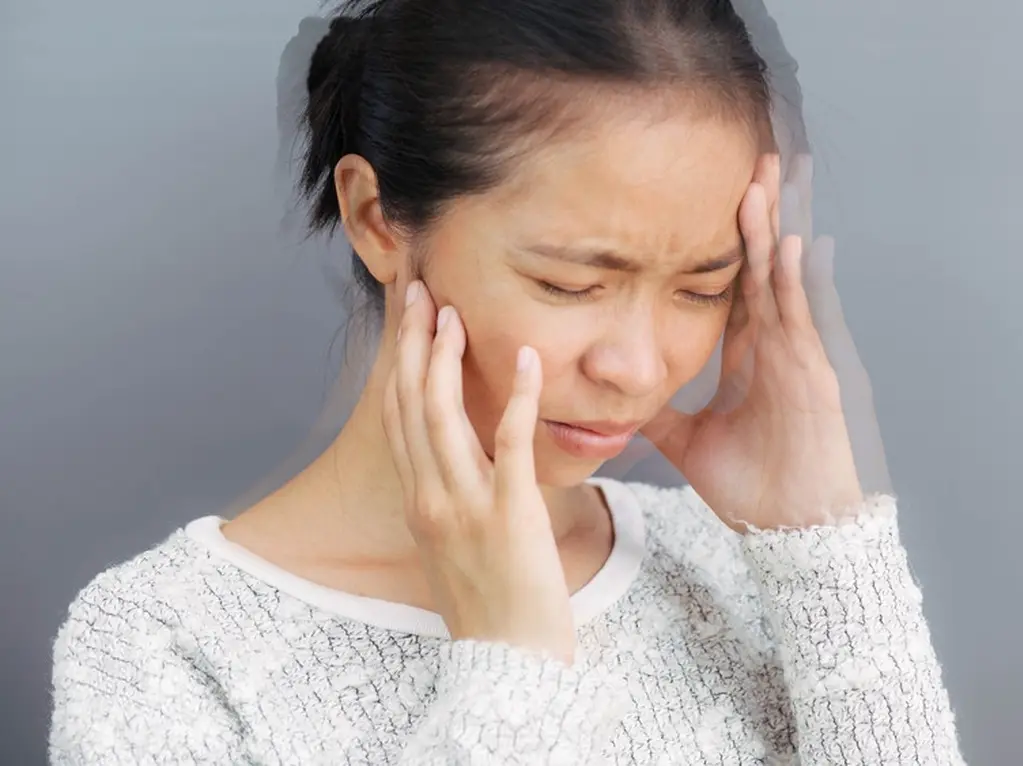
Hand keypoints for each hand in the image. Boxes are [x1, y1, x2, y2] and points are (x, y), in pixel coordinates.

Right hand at [383, 280, 575, 663]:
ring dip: (447, 359)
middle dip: (413, 343)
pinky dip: (517, 399)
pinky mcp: (510, 516)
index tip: (408, 318)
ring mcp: (467, 506)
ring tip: (454, 311)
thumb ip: (453, 501)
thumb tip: (464, 465)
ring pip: (445, 417)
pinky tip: (527, 360)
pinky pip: (512, 446)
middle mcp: (431, 498)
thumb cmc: (490, 608)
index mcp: (419, 502)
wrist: (507, 664)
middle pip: (412, 405)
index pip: (399, 417)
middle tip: (422, 291)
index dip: (401, 362)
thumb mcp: (455, 548)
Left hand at [642, 154, 864, 532]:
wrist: (793, 532)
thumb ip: (660, 416)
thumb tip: (619, 399)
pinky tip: (788, 243)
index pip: (735, 288)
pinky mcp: (812, 376)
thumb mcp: (690, 445)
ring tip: (763, 180)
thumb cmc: (754, 490)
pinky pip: (800, 318)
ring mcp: (796, 357)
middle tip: (750, 160)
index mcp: (749, 359)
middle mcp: (775, 348)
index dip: (726, 244)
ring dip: (772, 231)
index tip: (714, 199)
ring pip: (781, 281)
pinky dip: (794, 281)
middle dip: (756, 216)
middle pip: (762, 268)